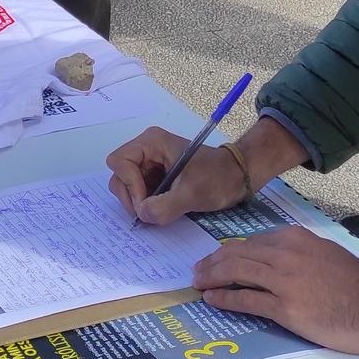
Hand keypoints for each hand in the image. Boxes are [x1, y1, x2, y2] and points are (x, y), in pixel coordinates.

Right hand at [107, 127, 251, 224]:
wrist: (239, 177)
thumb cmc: (218, 178)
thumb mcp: (191, 194)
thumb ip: (163, 207)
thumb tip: (141, 215)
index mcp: (152, 142)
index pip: (120, 162)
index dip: (130, 185)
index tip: (146, 204)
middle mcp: (147, 149)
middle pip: (120, 174)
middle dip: (131, 196)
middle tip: (149, 213)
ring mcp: (151, 162)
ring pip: (127, 185)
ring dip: (138, 202)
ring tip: (157, 213)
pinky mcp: (156, 175)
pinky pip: (140, 190)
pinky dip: (146, 203)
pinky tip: (161, 210)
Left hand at [192, 227, 358, 354]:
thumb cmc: (357, 284)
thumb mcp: (325, 253)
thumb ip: (297, 252)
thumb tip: (273, 260)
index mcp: (295, 238)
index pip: (251, 242)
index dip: (229, 251)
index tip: (216, 258)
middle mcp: (285, 254)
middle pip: (237, 254)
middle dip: (212, 262)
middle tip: (197, 271)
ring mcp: (284, 281)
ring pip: (236, 272)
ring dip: (211, 277)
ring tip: (198, 283)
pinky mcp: (286, 307)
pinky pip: (246, 299)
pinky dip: (224, 298)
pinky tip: (212, 299)